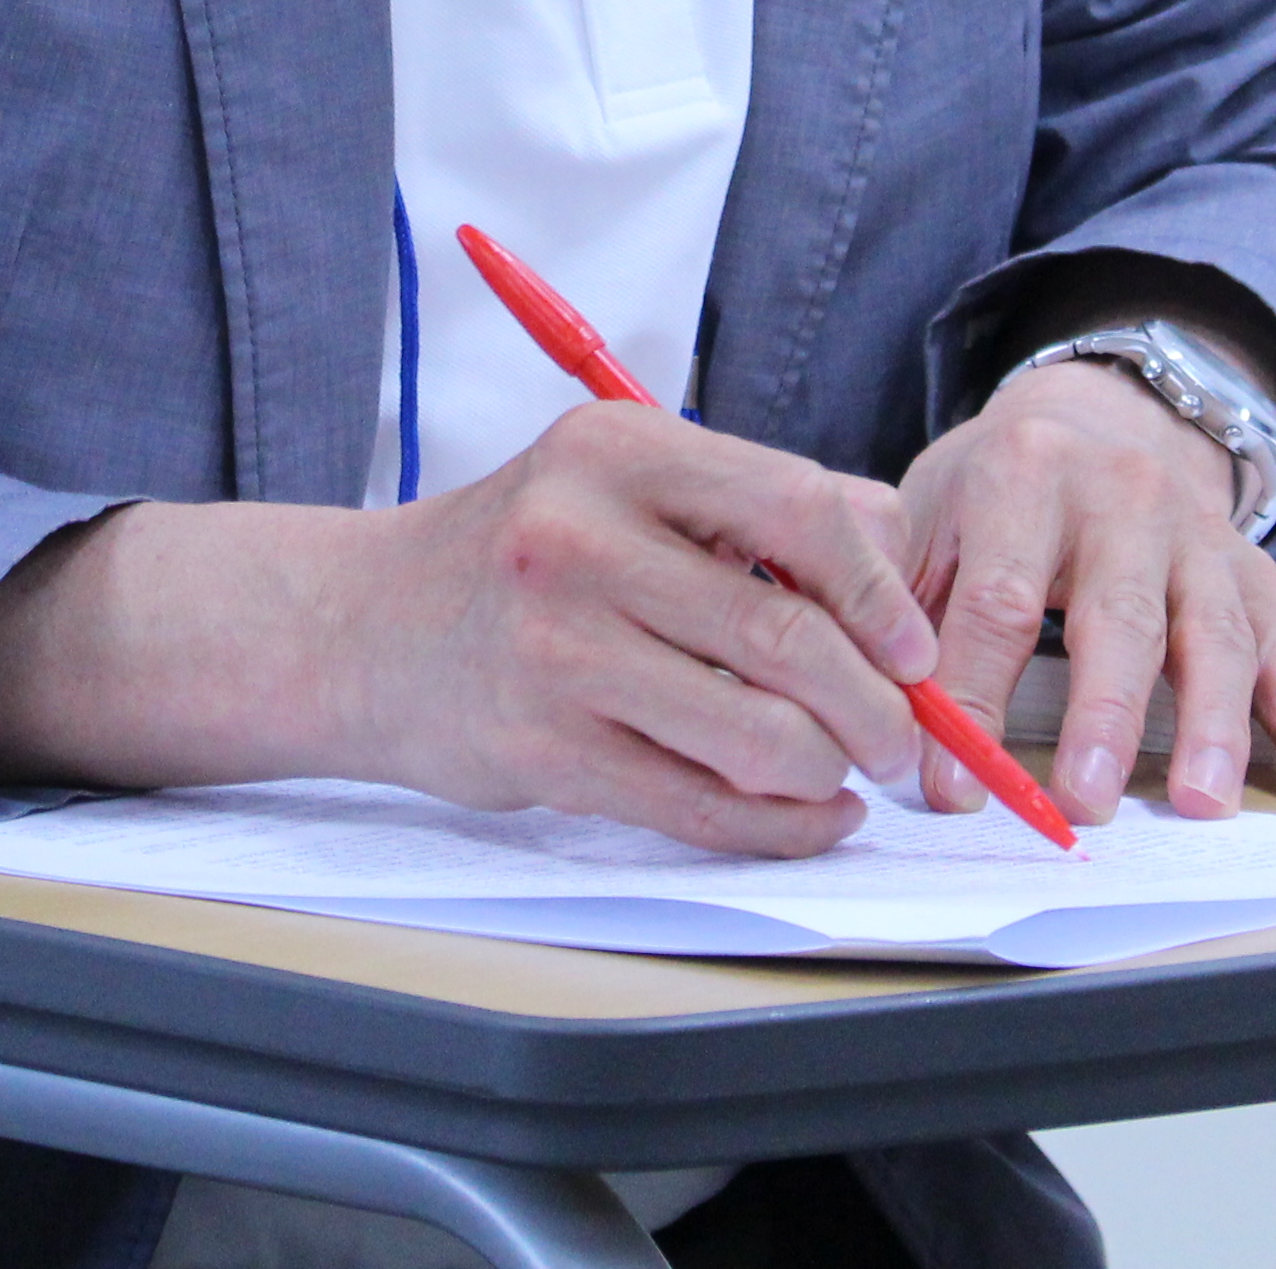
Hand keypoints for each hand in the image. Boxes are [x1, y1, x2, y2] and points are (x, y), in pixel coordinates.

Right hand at [0, 401, 940, 857]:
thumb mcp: (620, 483)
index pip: (798, 510)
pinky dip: (776, 826)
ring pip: (754, 733)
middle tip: (902, 735)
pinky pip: (696, 806)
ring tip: (845, 775)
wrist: (359, 627)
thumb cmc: (522, 555)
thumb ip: (755, 505)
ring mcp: (555, 649)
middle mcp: (580, 538)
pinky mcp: (540, 749)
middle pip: (789, 636)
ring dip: (828, 772)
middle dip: (876, 706)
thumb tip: (897, 555)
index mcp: (617, 450)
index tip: (915, 647)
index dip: (882, 591)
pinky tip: (805, 817)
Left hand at [897, 357, 1275, 824]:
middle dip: (1104, 716)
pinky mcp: (1251, 571)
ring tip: (1201, 805)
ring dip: (1213, 726)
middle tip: (1086, 802)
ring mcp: (1199, 537)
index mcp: (1026, 475)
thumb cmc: (1000, 485)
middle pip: (1120, 618)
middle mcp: (1124, 498)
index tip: (950, 785)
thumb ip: (893, 597)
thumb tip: (861, 700)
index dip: (973, 696)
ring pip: (1216, 636)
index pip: (999, 599)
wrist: (1103, 412)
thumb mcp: (929, 508)